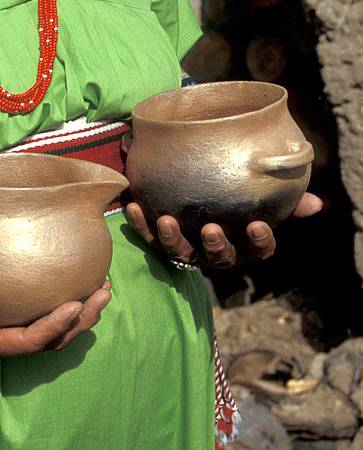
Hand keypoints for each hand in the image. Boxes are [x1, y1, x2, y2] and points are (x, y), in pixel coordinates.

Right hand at [0, 269, 111, 361]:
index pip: (29, 341)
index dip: (55, 326)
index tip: (76, 303)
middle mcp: (1, 340)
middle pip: (51, 339)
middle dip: (80, 320)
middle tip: (103, 292)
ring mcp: (4, 326)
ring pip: (50, 326)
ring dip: (78, 311)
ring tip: (100, 286)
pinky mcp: (5, 310)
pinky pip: (37, 308)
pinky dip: (58, 295)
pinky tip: (71, 274)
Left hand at [125, 192, 322, 268]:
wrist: (189, 190)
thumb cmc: (231, 196)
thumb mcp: (257, 198)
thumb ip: (285, 200)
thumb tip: (317, 202)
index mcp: (242, 241)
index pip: (258, 250)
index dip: (260, 242)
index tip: (258, 226)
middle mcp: (214, 250)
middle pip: (218, 258)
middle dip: (215, 245)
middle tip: (211, 229)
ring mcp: (185, 248)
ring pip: (179, 253)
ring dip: (171, 238)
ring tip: (165, 220)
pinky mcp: (157, 240)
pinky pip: (147, 236)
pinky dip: (139, 223)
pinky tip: (131, 206)